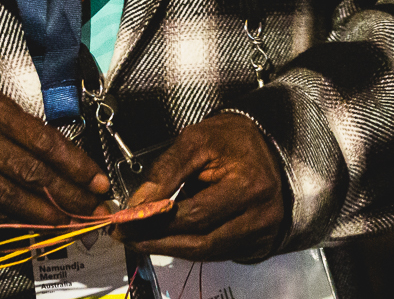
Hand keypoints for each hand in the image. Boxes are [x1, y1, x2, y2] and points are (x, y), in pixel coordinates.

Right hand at [0, 90, 109, 224]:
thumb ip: (28, 129)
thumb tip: (67, 159)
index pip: (45, 141)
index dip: (76, 164)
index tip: (98, 181)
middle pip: (32, 173)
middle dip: (69, 194)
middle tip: (94, 208)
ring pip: (13, 197)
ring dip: (47, 214)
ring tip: (72, 222)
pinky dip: (19, 221)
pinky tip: (39, 225)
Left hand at [113, 112, 288, 261]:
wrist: (266, 146)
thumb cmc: (232, 139)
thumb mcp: (197, 140)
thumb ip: (166, 171)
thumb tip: (137, 204)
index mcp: (248, 184)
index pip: (196, 213)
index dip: (158, 220)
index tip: (127, 221)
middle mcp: (261, 213)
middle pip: (201, 240)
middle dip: (158, 241)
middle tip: (127, 236)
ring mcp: (262, 231)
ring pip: (208, 252)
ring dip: (171, 249)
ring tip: (141, 240)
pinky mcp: (259, 242)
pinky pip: (218, 253)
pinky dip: (190, 249)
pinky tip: (169, 239)